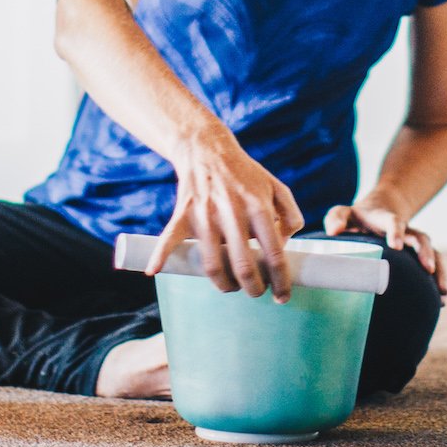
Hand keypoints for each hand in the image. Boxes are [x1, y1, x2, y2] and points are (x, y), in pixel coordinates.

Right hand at [146, 125, 304, 300]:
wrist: (207, 149)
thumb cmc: (246, 174)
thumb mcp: (277, 188)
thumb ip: (291, 216)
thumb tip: (284, 247)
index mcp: (258, 207)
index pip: (274, 254)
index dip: (281, 281)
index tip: (282, 296)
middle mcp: (232, 212)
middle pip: (243, 266)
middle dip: (253, 288)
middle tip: (257, 293)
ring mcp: (205, 214)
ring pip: (212, 264)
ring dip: (224, 285)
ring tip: (232, 287)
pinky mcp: (183, 213)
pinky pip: (169, 238)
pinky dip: (159, 255)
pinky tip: (154, 270)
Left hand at [325, 199, 445, 296]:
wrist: (379, 210)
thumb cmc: (356, 217)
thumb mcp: (343, 213)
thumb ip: (337, 218)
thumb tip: (334, 232)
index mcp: (386, 219)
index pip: (394, 222)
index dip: (396, 232)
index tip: (396, 246)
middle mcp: (406, 230)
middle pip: (420, 238)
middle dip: (425, 253)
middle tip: (428, 270)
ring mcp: (414, 242)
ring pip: (433, 252)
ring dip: (439, 271)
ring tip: (443, 293)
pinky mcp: (418, 254)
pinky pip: (434, 265)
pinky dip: (439, 280)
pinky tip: (442, 300)